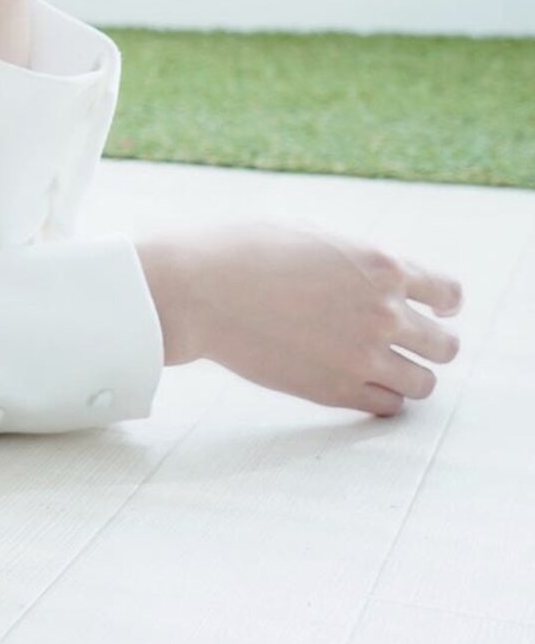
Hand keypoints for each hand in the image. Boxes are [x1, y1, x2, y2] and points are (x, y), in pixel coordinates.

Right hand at [136, 219, 463, 414]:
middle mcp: (383, 313)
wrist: (195, 291)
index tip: (432, 309)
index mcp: (381, 266)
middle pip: (445, 345)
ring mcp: (363, 356)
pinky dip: (380, 397)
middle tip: (403, 342)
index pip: (448, 294)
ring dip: (408, 374)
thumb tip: (376, 277)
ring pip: (424, 382)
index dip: (442, 303)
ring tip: (380, 367)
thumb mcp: (310, 236)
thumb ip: (355, 259)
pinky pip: (389, 407)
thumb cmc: (239, 252)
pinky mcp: (335, 390)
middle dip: (427, 342)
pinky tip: (356, 381)